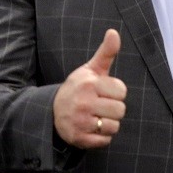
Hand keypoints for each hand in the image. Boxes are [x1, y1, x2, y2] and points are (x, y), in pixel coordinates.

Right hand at [53, 29, 127, 148]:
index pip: (122, 91)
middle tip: (99, 106)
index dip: (115, 92)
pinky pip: (105, 141)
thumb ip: (106, 53)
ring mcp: (80, 122)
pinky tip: (90, 128)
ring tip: (95, 117)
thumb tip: (114, 32)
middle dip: (113, 109)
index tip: (103, 92)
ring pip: (114, 126)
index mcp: (88, 84)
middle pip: (120, 110)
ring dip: (108, 124)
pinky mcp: (79, 139)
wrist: (50, 112)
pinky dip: (101, 137)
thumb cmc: (78, 89)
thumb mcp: (90, 69)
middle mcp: (83, 103)